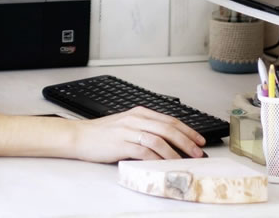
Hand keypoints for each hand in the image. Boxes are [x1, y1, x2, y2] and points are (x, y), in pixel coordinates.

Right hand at [72, 107, 205, 161]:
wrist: (79, 136)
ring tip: (184, 161)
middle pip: (168, 128)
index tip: (199, 141)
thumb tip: (168, 141)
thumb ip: (145, 129)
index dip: (188, 131)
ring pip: (158, 139)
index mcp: (139, 113)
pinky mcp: (121, 144)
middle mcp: (135, 119)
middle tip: (197, 152)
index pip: (169, 120)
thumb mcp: (126, 125)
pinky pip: (144, 151)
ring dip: (175, 152)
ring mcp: (128, 131)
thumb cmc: (102, 134)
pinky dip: (157, 159)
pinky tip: (163, 165)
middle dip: (186, 141)